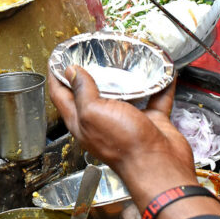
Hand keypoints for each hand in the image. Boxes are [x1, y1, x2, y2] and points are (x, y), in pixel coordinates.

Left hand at [48, 67, 195, 205]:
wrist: (159, 166)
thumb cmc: (124, 145)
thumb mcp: (94, 112)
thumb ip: (82, 91)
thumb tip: (71, 72)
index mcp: (81, 120)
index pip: (60, 94)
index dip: (56, 75)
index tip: (57, 58)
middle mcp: (102, 120)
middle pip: (92, 93)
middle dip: (90, 72)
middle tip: (90, 52)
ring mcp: (127, 121)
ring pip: (124, 93)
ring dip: (126, 76)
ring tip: (125, 56)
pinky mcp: (150, 121)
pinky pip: (155, 98)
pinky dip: (160, 84)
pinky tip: (163, 70)